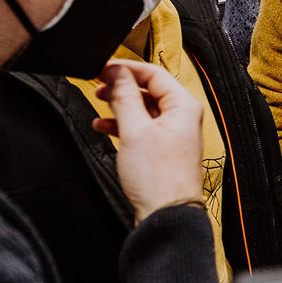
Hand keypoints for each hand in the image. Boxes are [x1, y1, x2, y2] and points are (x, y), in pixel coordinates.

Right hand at [92, 60, 204, 224]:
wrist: (167, 214)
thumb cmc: (158, 178)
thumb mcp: (134, 130)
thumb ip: (124, 97)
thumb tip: (116, 72)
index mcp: (183, 106)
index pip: (154, 73)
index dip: (127, 68)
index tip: (104, 68)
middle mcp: (182, 117)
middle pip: (149, 89)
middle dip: (121, 86)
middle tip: (98, 84)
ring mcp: (173, 133)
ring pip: (143, 108)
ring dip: (120, 105)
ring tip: (99, 103)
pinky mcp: (163, 148)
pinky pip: (142, 126)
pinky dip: (123, 124)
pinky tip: (104, 126)